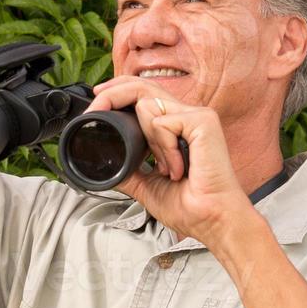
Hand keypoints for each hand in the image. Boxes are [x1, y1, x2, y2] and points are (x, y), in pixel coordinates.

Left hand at [86, 77, 255, 245]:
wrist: (211, 221)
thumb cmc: (191, 207)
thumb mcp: (147, 185)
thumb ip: (129, 170)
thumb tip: (104, 165)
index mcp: (177, 127)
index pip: (146, 94)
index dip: (120, 90)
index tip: (98, 96)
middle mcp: (187, 116)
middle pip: (143, 86)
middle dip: (114, 92)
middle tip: (95, 107)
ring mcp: (196, 116)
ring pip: (147, 104)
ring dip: (148, 142)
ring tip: (167, 169)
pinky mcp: (203, 121)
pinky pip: (162, 122)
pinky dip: (162, 147)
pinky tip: (178, 168)